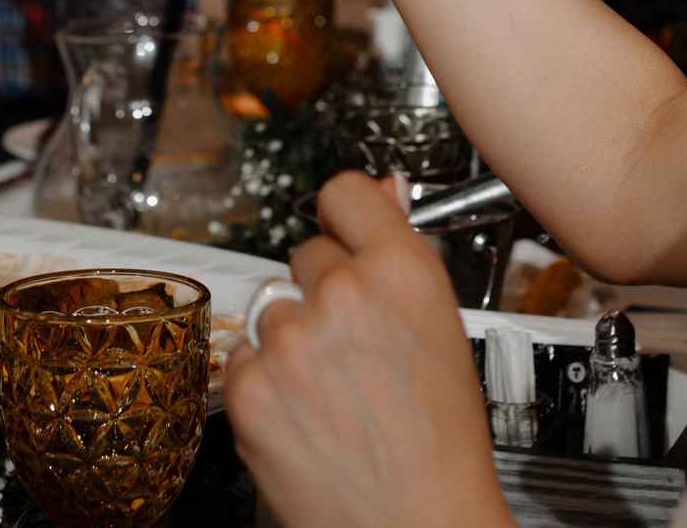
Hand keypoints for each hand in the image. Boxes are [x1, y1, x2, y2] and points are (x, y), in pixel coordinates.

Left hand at [225, 172, 512, 527]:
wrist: (418, 527)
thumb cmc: (442, 447)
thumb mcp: (442, 334)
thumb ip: (402, 256)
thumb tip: (384, 193)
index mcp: (403, 272)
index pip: (345, 192)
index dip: (346, 216)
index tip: (344, 230)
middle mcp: (343, 295)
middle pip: (307, 253)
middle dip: (324, 290)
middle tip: (356, 346)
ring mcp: (289, 340)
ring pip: (272, 306)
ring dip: (292, 337)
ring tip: (335, 389)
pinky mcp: (249, 386)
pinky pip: (244, 358)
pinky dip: (265, 383)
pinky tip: (307, 413)